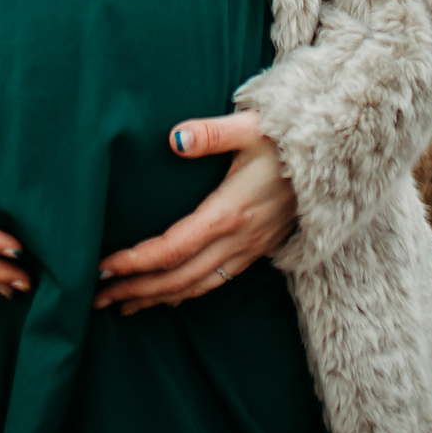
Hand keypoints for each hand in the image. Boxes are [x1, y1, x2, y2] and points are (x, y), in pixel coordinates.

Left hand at [93, 111, 296, 315]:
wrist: (336, 160)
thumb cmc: (287, 137)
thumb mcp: (250, 127)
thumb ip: (210, 133)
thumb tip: (174, 139)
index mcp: (230, 212)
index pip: (172, 249)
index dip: (136, 262)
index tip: (102, 267)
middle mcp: (238, 239)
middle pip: (178, 277)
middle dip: (135, 289)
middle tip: (95, 297)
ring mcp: (250, 250)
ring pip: (196, 287)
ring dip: (157, 299)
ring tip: (121, 305)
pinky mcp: (257, 251)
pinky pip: (216, 283)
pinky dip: (186, 295)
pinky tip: (167, 297)